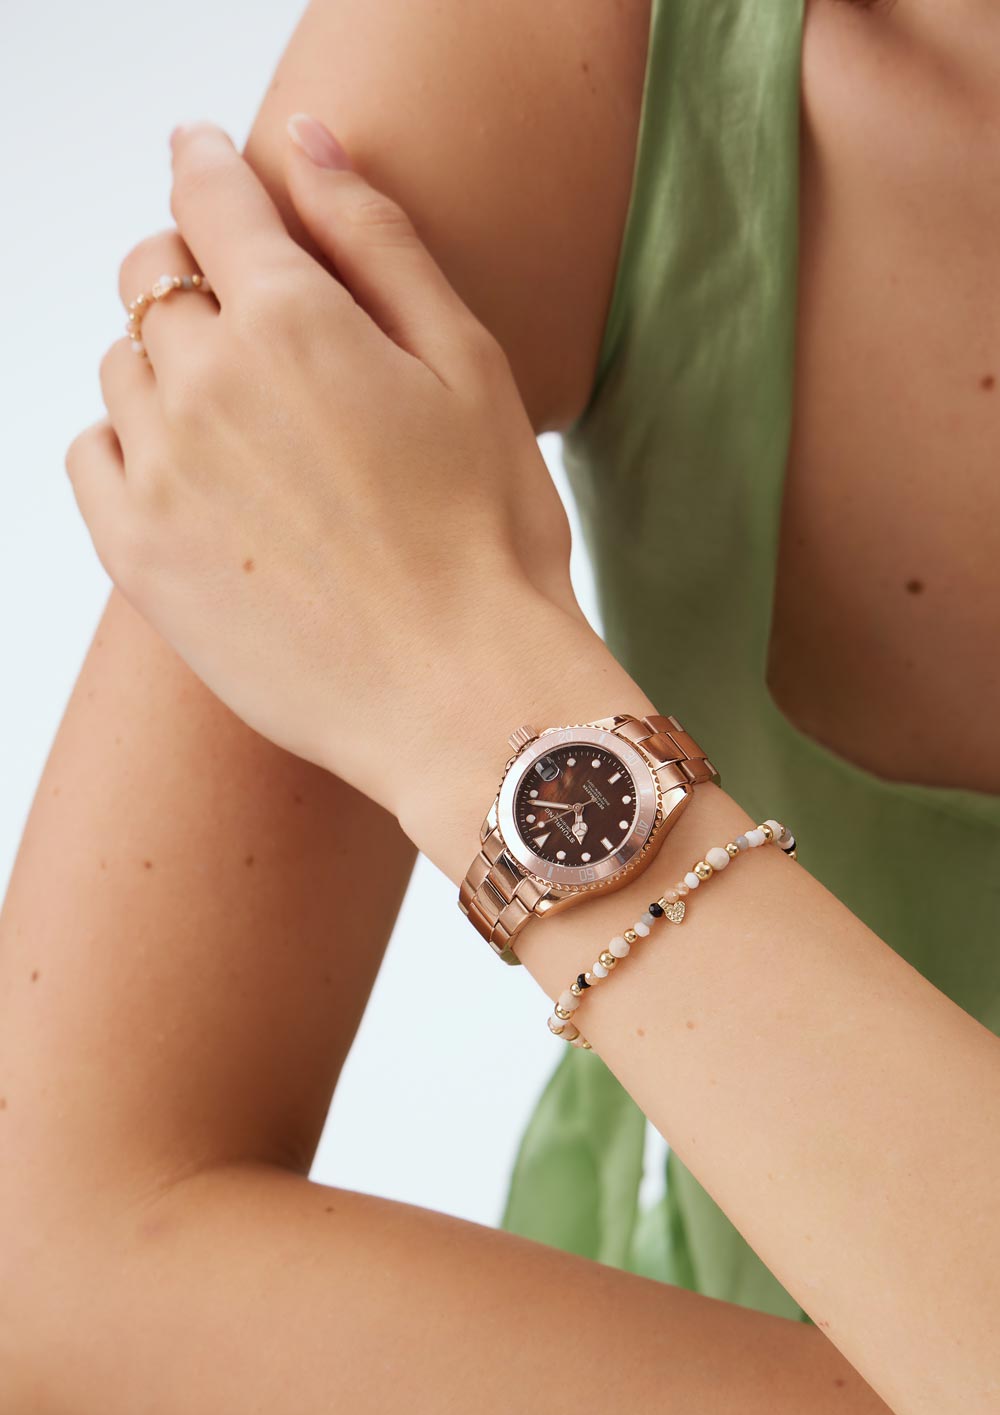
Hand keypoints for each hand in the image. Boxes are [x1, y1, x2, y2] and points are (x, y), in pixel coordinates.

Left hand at [65, 117, 581, 818]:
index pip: (211, 196)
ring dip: (166, 363)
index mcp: (291, 318)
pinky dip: (125, 442)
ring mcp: (160, 471)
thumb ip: (376, 239)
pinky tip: (189, 473)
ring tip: (243, 420)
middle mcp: (203, 381)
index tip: (208, 158)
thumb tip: (305, 139)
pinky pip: (90, 455)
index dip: (210, 165)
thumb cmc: (488, 539)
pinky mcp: (137, 555)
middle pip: (152, 276)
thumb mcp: (465, 364)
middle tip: (246, 311)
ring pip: (121, 367)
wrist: (460, 696)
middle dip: (192, 270)